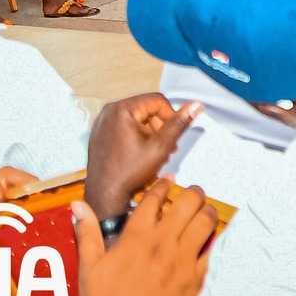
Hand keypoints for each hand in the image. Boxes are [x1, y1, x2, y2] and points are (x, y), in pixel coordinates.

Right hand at [70, 180, 215, 295]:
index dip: (163, 185)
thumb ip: (87, 232)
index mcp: (137, 237)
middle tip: (191, 194)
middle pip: (190, 201)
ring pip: (207, 221)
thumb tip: (78, 205)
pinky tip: (204, 241)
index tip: (167, 181)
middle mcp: (163, 244)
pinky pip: (210, 251)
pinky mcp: (195, 281)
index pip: (156, 197)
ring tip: (202, 212)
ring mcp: (183, 262)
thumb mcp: (89, 267)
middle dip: (193, 192)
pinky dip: (209, 241)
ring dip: (207, 211)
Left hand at [84, 93, 202, 221]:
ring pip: (137, 118)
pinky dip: (136, 136)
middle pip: (147, 109)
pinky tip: (140, 153)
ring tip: (154, 152)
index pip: (158, 101)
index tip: (172, 135)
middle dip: (160, 127)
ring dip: (149, 133)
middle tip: (165, 147)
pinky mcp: (100, 134)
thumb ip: (179, 124)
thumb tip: (195, 106)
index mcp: (122, 109)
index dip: (171, 117)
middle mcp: (109, 112)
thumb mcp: (161, 147)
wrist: (105, 195)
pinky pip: (124, 126)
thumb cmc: (128, 173)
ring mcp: (102, 123)